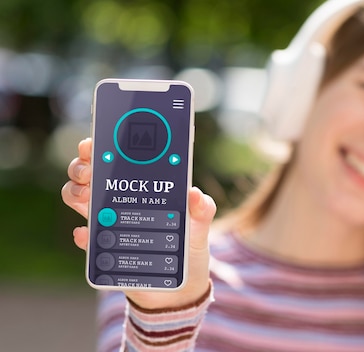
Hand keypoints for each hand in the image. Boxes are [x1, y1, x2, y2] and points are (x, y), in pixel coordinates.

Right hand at [61, 138, 216, 308]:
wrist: (180, 286)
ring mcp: (107, 223)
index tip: (96, 142)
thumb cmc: (188, 248)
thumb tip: (196, 195)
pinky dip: (83, 234)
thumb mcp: (200, 227)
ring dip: (75, 192)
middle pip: (87, 173)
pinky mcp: (103, 250)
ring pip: (77, 197)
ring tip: (87, 197)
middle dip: (82, 166)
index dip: (100, 146)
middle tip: (90, 171)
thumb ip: (202, 211)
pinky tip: (86, 233)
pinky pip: (84, 238)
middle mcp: (119, 199)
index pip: (115, 158)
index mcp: (141, 186)